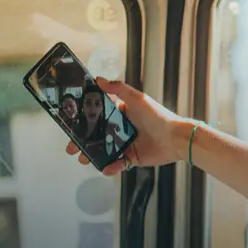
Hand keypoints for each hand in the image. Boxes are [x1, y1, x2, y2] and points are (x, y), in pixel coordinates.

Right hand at [65, 77, 185, 175]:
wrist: (176, 138)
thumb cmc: (158, 116)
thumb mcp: (137, 98)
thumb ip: (118, 88)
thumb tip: (99, 79)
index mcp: (121, 114)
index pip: (98, 118)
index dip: (84, 123)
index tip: (71, 127)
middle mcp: (122, 129)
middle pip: (97, 136)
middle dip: (83, 142)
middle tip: (71, 148)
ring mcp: (127, 144)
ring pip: (105, 151)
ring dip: (93, 155)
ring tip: (84, 159)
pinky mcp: (133, 158)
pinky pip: (118, 164)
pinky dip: (110, 167)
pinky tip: (104, 168)